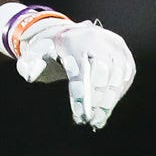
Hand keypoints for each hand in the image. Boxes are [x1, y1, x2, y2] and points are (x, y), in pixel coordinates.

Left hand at [12, 19, 135, 129]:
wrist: (69, 34)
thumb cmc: (50, 49)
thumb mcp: (34, 53)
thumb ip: (28, 64)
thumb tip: (30, 75)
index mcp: (75, 39)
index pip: (82, 70)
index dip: (82, 94)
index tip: (79, 116)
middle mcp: (100, 39)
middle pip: (105, 72)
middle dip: (98, 99)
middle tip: (90, 119)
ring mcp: (115, 46)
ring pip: (119, 76)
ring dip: (110, 101)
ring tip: (97, 120)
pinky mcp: (124, 54)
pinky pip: (126, 77)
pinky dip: (117, 96)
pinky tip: (106, 112)